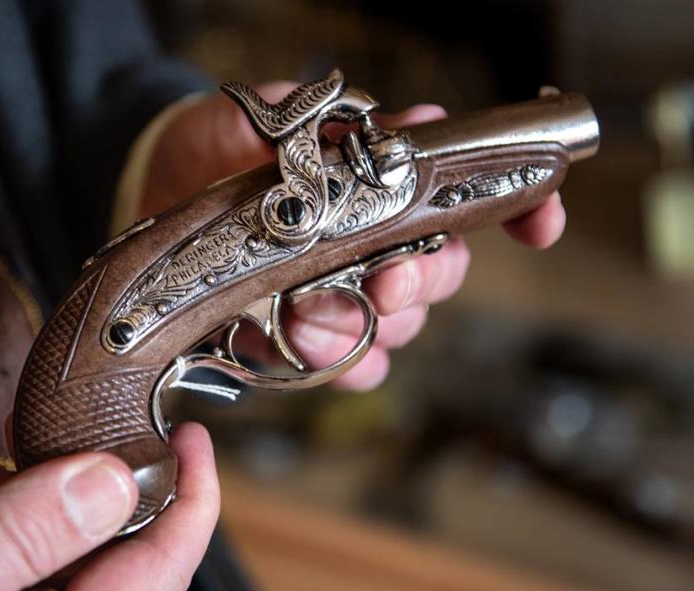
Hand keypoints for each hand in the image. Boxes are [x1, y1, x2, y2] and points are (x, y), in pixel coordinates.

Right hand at [0, 423, 218, 590]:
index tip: (193, 438)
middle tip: (101, 426)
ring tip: (11, 449)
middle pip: (119, 558)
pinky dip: (4, 513)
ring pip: (67, 553)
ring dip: (47, 492)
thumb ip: (18, 536)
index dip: (191, 499)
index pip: (158, 572)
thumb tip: (113, 479)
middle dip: (109, 483)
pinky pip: (20, 562)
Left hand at [141, 85, 565, 389]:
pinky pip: (350, 368)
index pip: (468, 206)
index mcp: (380, 193)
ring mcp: (341, 295)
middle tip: (391, 279)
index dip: (518, 214)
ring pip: (398, 329)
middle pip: (440, 280)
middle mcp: (375, 248)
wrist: (152, 187)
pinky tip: (318, 351)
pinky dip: (343, 365)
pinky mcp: (300, 337)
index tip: (542, 222)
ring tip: (316, 307)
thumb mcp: (263, 120)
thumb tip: (413, 118)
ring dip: (369, 325)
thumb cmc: (214, 148)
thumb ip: (329, 122)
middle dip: (423, 283)